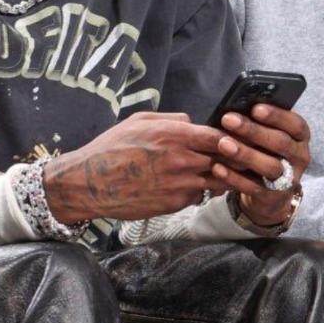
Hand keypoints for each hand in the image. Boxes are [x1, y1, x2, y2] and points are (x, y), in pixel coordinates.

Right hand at [42, 112, 230, 223]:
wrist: (91, 183)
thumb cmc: (111, 149)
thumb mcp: (139, 121)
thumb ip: (171, 119)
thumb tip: (192, 122)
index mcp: (174, 135)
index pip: (219, 137)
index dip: (230, 138)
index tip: (232, 140)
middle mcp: (181, 160)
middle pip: (223, 160)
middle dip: (229, 159)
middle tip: (231, 158)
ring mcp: (180, 184)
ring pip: (215, 181)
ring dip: (216, 177)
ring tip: (208, 173)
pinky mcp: (175, 203)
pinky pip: (196, 196)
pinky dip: (195, 191)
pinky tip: (181, 186)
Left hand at [215, 105, 310, 225]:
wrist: (272, 193)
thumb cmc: (266, 153)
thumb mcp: (269, 137)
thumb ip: (259, 124)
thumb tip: (235, 108)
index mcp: (300, 137)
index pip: (295, 124)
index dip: (277, 116)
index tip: (255, 108)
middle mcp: (299, 157)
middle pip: (280, 143)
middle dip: (253, 130)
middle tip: (228, 119)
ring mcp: (289, 179)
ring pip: (269, 166)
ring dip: (245, 153)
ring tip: (223, 143)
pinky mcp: (273, 196)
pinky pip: (253, 187)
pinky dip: (234, 177)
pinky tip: (217, 167)